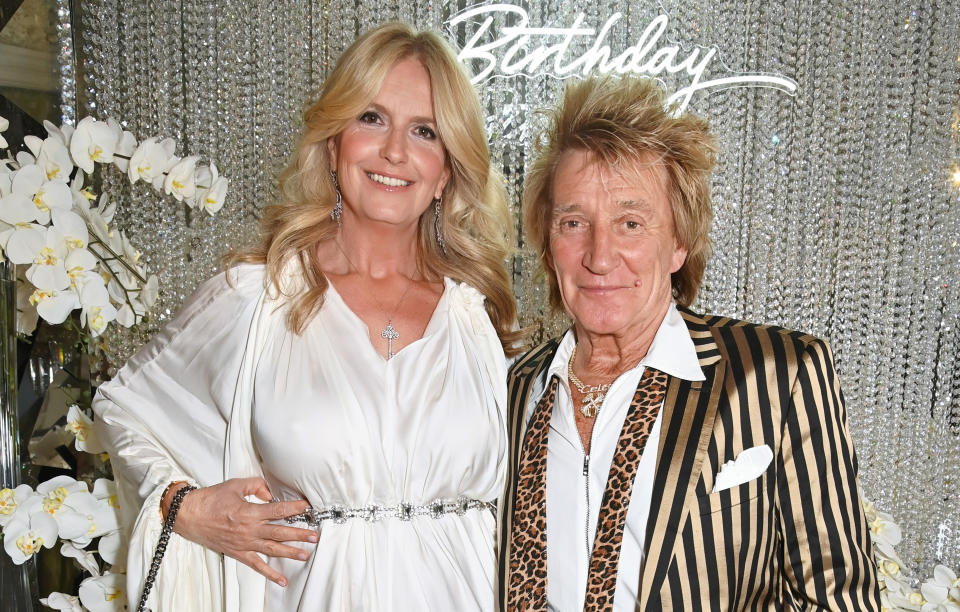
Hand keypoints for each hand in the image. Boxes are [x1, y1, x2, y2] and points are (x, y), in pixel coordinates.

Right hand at [165, 478, 314, 585]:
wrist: (189, 515)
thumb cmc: (210, 500)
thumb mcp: (235, 485)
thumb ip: (256, 486)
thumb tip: (270, 492)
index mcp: (249, 512)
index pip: (278, 510)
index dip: (295, 508)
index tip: (307, 507)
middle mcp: (249, 530)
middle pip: (280, 532)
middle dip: (299, 534)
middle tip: (314, 536)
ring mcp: (244, 543)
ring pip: (272, 549)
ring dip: (290, 553)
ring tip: (305, 554)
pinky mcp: (238, 552)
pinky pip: (256, 565)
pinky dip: (269, 574)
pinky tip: (281, 579)